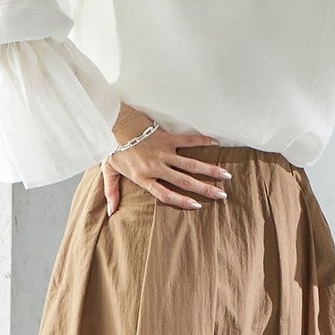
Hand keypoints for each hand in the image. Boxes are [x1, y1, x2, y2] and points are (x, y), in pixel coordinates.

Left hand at [103, 127, 231, 215]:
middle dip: (205, 189)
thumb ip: (111, 192)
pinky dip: (202, 140)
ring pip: (191, 163)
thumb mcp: (109, 172)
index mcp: (143, 177)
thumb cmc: (111, 147)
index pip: (166, 194)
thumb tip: (110, 212)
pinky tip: (215, 143)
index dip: (182, 201)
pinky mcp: (166, 137)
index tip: (198, 206)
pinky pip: (188, 140)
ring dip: (210, 169)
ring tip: (225, 175)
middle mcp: (156, 166)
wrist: (112, 122)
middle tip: (222, 194)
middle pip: (185, 181)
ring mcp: (163, 152)